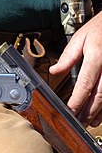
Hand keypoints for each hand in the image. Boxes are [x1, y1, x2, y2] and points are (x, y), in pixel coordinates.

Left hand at [50, 11, 101, 126]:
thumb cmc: (100, 28)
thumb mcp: (80, 37)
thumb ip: (68, 56)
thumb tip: (54, 71)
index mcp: (96, 57)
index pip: (85, 84)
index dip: (77, 101)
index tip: (70, 111)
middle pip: (99, 95)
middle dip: (88, 112)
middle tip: (79, 123)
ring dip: (99, 112)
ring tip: (90, 123)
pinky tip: (101, 113)